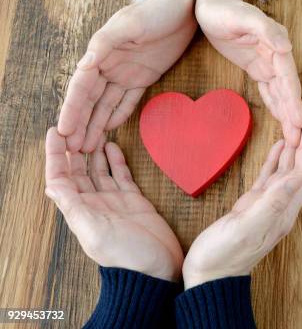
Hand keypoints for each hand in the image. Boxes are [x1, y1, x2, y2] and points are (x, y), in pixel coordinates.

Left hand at [44, 128, 183, 280]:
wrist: (157, 270)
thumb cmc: (126, 256)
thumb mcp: (94, 231)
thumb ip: (73, 207)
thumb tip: (51, 186)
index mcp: (81, 210)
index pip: (61, 178)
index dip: (55, 155)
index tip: (56, 132)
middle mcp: (94, 204)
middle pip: (78, 171)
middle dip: (74, 148)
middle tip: (76, 125)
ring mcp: (114, 201)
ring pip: (99, 170)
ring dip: (94, 151)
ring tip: (94, 130)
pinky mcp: (134, 201)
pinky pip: (121, 176)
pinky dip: (116, 161)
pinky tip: (113, 147)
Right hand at [58, 0, 196, 152]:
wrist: (181, 7)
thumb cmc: (153, 11)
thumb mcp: (129, 24)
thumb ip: (106, 44)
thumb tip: (85, 63)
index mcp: (100, 54)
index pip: (81, 87)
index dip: (72, 109)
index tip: (63, 130)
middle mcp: (109, 66)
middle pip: (90, 100)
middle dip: (81, 124)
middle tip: (73, 148)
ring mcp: (126, 73)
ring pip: (106, 104)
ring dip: (96, 124)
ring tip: (87, 146)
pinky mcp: (144, 77)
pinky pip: (128, 100)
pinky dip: (118, 114)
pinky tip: (110, 129)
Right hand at [182, 115, 301, 287]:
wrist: (208, 278)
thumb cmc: (224, 257)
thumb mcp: (247, 228)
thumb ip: (272, 203)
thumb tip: (295, 176)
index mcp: (283, 212)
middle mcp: (279, 208)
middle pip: (299, 169)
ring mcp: (266, 207)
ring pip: (286, 171)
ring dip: (293, 149)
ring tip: (296, 126)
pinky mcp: (251, 207)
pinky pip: (268, 178)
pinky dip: (275, 161)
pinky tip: (278, 147)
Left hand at [196, 0, 301, 145]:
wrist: (212, 3)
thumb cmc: (226, 8)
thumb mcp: (244, 17)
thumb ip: (267, 30)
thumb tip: (287, 47)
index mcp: (277, 44)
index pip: (288, 78)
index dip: (294, 100)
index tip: (298, 120)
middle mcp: (276, 54)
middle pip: (287, 89)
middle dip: (293, 113)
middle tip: (297, 138)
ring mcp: (267, 61)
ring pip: (280, 92)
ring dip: (286, 113)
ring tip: (292, 135)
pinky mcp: (256, 66)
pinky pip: (268, 88)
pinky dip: (275, 103)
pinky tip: (281, 117)